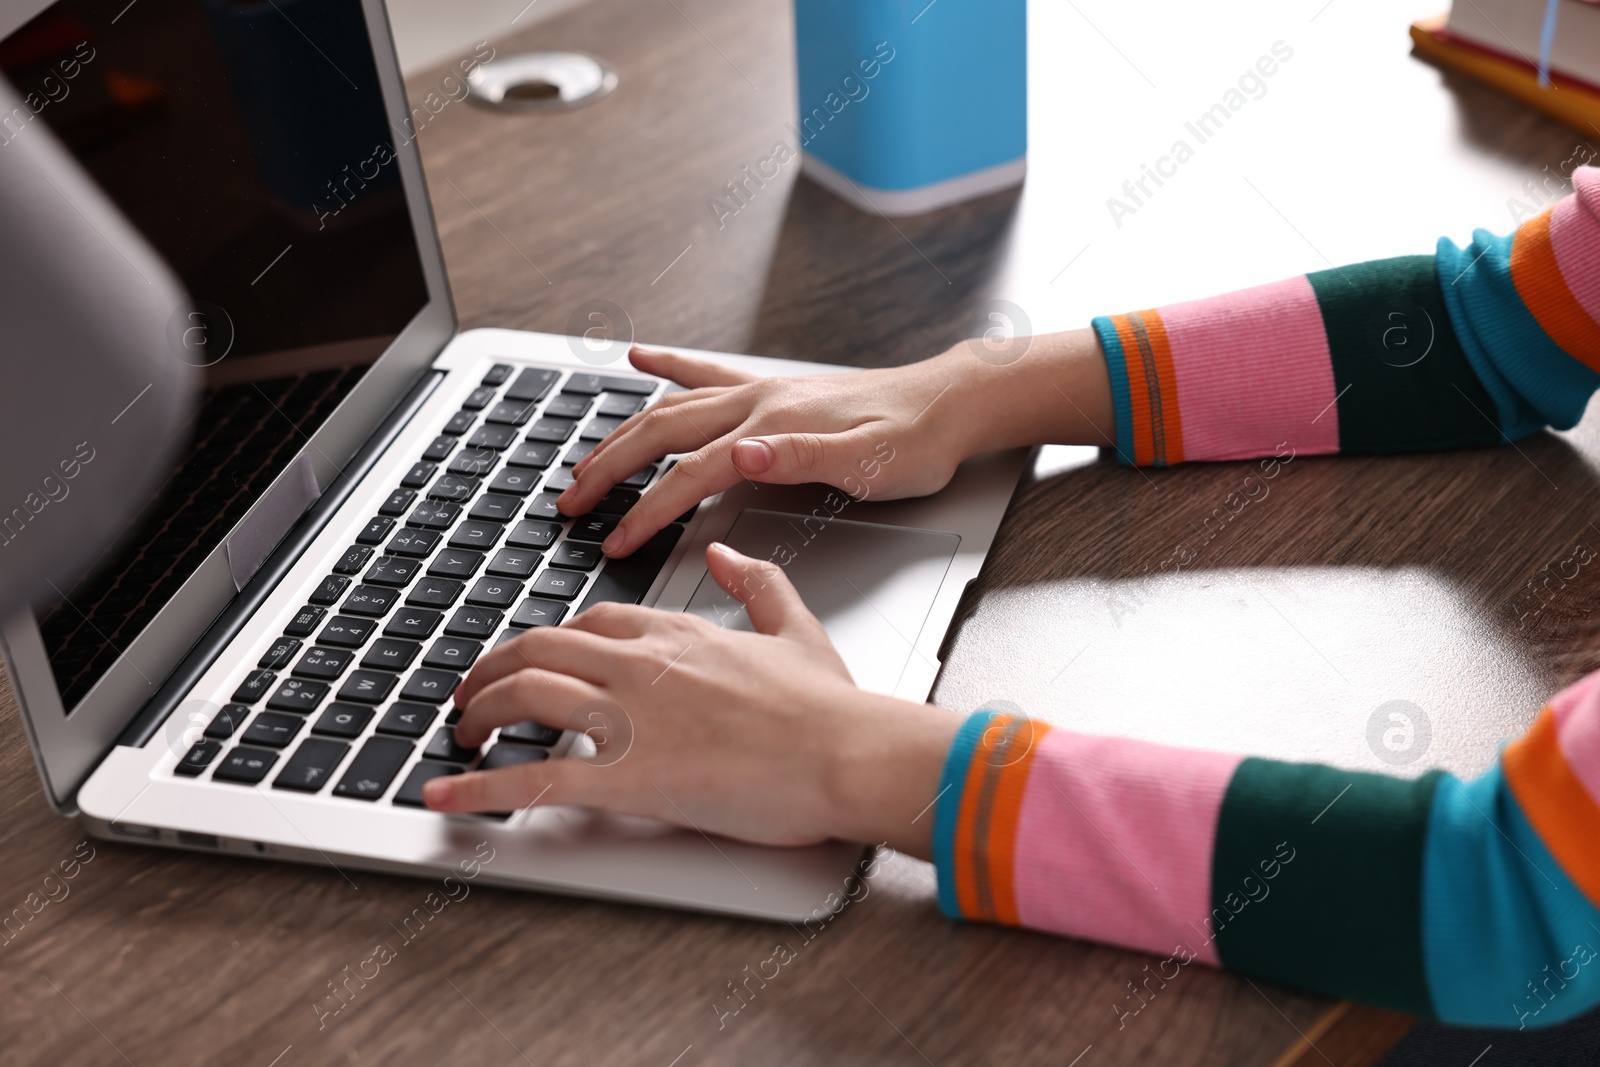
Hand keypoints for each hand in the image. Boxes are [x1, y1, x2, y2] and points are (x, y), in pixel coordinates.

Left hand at [423, 543, 960, 855]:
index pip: (589, 622)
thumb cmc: (830, 709)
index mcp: (677, 632)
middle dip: (492, 670)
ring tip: (459, 735)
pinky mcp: (626, 776)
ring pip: (523, 694)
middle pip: (537, 649)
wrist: (848, 753)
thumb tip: (726, 552)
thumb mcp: (797, 627)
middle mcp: (640, 664)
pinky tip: (444, 797)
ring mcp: (628, 717)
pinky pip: (534, 776)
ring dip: (478, 714)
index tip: (533, 660)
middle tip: (473, 695)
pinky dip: (478, 788)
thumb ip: (758, 584)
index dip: (548, 642)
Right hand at [557, 344, 993, 557]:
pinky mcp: (771, 390)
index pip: (690, 476)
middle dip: (609, 470)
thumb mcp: (867, 465)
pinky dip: (667, 365)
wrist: (946, 404)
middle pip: (661, 434)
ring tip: (585, 459)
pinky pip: (705, 373)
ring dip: (622, 433)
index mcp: (771, 430)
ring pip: (670, 407)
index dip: (647, 512)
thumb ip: (801, 458)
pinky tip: (639, 357)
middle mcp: (756, 405)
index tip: (615, 542)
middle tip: (571, 503)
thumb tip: (744, 455)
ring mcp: (760, 393)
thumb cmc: (913, 443)